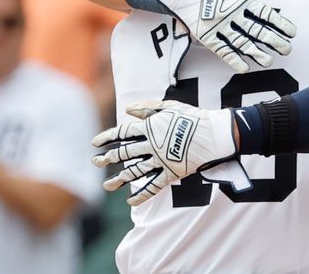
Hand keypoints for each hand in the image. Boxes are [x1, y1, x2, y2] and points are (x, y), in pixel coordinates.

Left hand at [92, 100, 250, 205]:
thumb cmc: (193, 117)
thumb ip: (148, 108)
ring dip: (119, 179)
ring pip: (135, 172)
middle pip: (124, 153)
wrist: (213, 134)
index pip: (123, 132)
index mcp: (151, 128)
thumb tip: (128, 109)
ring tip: (107, 186)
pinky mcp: (172, 172)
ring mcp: (161, 160)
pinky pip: (154, 186)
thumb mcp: (170, 107)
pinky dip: (142, 195)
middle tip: (95, 162)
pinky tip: (131, 202)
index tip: (95, 143)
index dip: (107, 137)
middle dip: (107, 158)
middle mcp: (152, 145)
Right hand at [157, 0, 295, 72]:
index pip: (266, 14)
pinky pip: (223, 51)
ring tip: (269, 62)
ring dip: (257, 54)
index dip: (281, 24)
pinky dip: (234, 60)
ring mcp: (219, 26)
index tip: (292, 33)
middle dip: (275, 42)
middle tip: (287, 50)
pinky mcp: (207, 37)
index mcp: (243, 0)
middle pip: (257, 31)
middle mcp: (232, 13)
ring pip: (242, 43)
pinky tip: (246, 68)